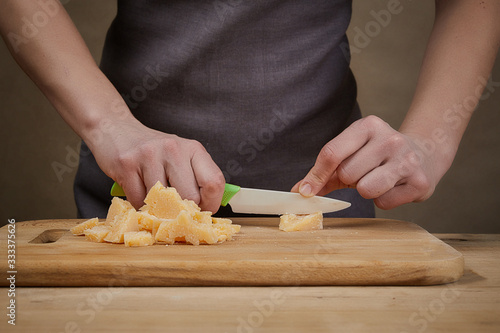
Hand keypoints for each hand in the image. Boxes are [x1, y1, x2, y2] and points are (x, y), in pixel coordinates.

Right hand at [87, 119, 224, 211]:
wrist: (116, 128)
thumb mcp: (181, 157)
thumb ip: (195, 180)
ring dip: (158, 209)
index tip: (200, 211)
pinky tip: (138, 192)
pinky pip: (138, 202)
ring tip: (153, 198)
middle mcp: (174, 149)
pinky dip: (139, 206)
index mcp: (193, 149)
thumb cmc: (153, 150)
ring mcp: (149, 155)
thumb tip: (202, 214)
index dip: (210, 204)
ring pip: (163, 203)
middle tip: (174, 210)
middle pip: (190, 197)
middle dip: (183, 210)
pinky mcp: (126, 164)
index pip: (214, 182)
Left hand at [292, 115, 444, 209]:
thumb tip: (298, 191)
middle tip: (365, 173)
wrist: (426, 153)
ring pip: (365, 190)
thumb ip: (325, 172)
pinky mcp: (420, 182)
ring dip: (367, 191)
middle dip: (350, 180)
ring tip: (379, 179)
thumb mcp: (353, 153)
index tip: (305, 191)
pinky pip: (384, 203)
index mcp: (368, 126)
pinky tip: (394, 186)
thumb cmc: (378, 156)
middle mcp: (389, 139)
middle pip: (347, 174)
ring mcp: (407, 159)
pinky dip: (384, 200)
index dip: (316, 176)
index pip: (332, 153)